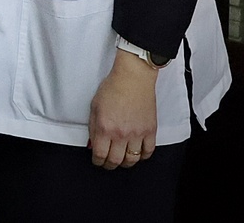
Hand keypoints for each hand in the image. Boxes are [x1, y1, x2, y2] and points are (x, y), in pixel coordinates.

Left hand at [89, 50, 158, 168]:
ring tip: (122, 160)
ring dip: (125, 163)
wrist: (132, 78)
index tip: (97, 161)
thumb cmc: (112, 88)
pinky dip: (142, 156)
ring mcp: (137, 133)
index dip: (97, 161)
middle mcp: (121, 133)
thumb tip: (93, 144)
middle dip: (109, 165)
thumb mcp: (94, 107)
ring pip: (132, 159)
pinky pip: (148, 152)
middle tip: (108, 164)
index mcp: (105, 127)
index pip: (100, 155)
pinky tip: (137, 154)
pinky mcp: (150, 131)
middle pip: (115, 160)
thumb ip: (93, 127)